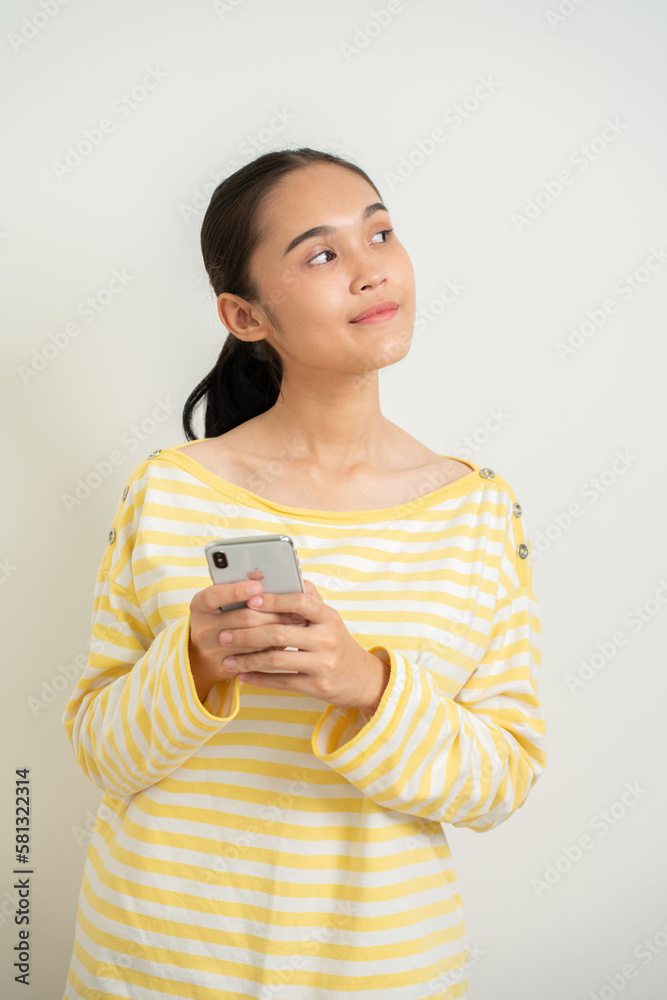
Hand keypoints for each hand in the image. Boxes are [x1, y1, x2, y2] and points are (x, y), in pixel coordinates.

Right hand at [188, 578, 307, 700]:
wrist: (202, 655)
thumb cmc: (220, 619)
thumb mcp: (221, 602)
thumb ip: (240, 590)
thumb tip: (268, 578)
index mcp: (200, 605)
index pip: (215, 595)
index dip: (236, 591)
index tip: (258, 586)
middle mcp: (202, 628)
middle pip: (242, 618)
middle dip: (272, 612)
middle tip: (295, 608)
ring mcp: (211, 650)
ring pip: (252, 640)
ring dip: (277, 630)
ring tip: (297, 622)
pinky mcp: (224, 667)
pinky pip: (254, 657)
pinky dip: (272, 648)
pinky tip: (286, 641)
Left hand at [218, 579, 390, 714]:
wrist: (363, 680)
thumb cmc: (338, 644)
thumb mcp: (330, 619)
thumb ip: (310, 600)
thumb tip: (288, 576)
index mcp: (329, 617)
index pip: (299, 602)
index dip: (273, 600)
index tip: (249, 601)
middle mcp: (327, 639)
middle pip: (279, 632)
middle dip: (247, 634)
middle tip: (224, 635)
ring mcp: (323, 664)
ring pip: (276, 659)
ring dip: (247, 659)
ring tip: (227, 659)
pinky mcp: (317, 686)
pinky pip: (281, 682)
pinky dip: (258, 679)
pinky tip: (242, 676)